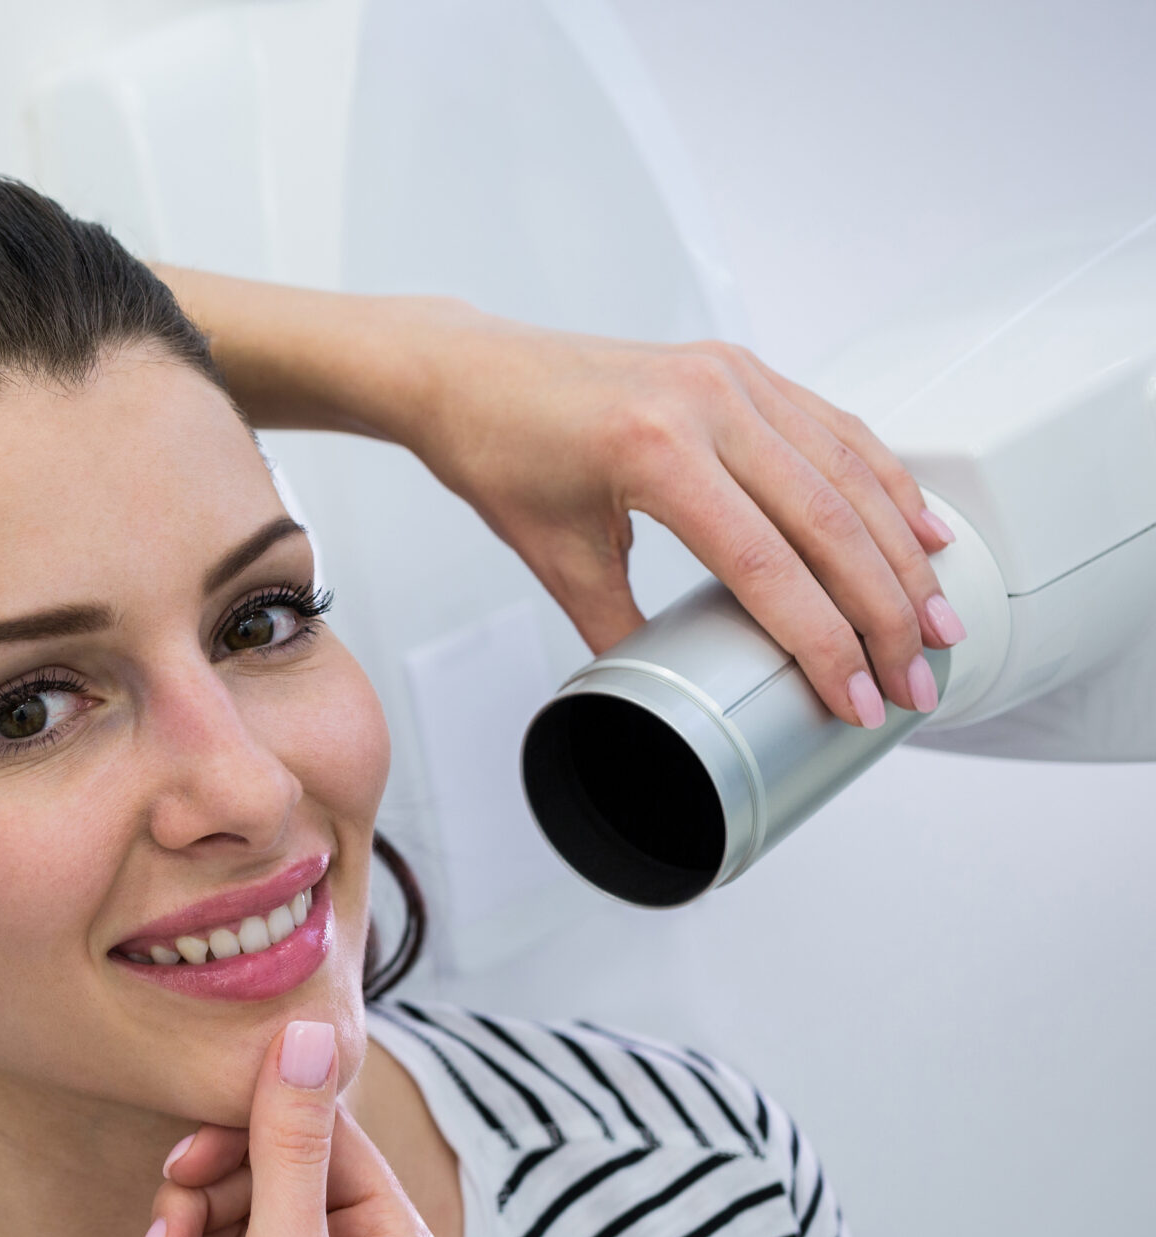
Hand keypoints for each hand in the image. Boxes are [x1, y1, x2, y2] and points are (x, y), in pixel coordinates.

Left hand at [161, 273, 964, 726]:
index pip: (765, 564)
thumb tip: (666, 699)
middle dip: (883, 612)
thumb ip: (618, 633)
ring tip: (937, 622)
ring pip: (847, 473)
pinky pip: (832, 430)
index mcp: (656, 452)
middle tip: (915, 679)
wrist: (467, 372)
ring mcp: (731, 377)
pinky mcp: (740, 368)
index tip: (855, 698)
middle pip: (827, 522)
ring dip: (902, 553)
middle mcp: (707, 402)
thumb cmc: (499, 454)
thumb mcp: (555, 559)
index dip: (820, 641)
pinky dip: (882, 484)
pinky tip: (917, 532)